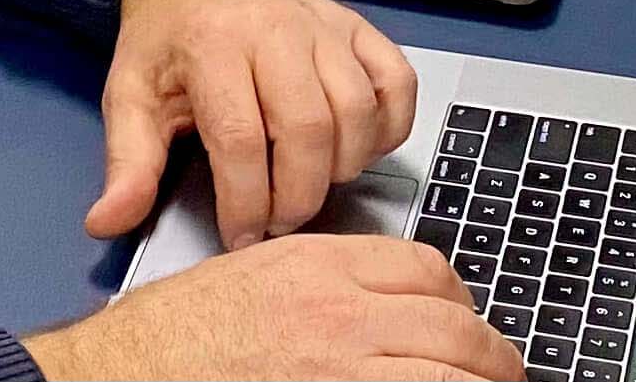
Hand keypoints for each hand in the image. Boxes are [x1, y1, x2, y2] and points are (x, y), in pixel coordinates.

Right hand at [26, 234, 522, 381]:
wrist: (133, 371)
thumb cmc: (176, 335)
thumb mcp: (252, 276)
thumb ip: (318, 279)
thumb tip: (372, 303)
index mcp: (319, 266)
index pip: (423, 266)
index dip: (457, 294)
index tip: (463, 315)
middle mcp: (341, 314)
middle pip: (451, 323)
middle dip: (489, 352)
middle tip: (502, 370)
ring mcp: (343, 370)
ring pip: (449, 372)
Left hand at [88, 0, 414, 247]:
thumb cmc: (164, 33)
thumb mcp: (130, 92)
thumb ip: (128, 161)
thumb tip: (108, 220)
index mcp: (214, 43)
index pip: (243, 140)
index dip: (245, 204)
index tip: (239, 234)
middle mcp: (275, 28)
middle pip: (309, 129)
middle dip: (297, 195)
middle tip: (277, 218)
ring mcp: (321, 23)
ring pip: (357, 109)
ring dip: (342, 165)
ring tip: (310, 182)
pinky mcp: (353, 24)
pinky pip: (396, 79)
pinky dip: (390, 124)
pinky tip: (357, 146)